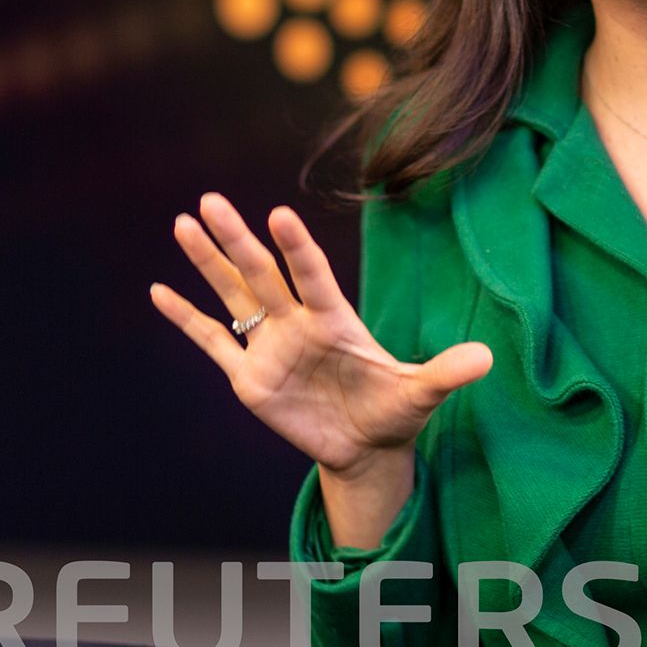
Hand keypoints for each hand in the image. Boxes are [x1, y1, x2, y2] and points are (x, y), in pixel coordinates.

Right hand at [148, 193, 492, 476]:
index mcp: (335, 320)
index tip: (279, 214)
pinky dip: (186, 318)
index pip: (312, 276)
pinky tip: (159, 291)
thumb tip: (488, 359)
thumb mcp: (421, 394)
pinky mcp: (249, 377)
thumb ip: (446, 373)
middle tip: (210, 200)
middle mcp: (297, 324)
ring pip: (233, 296)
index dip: (297, 247)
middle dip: (237, 239)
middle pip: (262, 274)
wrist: (365, 447)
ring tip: (183, 223)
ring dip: (208, 263)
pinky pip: (213, 341)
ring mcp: (269, 347)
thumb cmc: (394, 412)